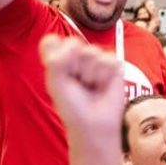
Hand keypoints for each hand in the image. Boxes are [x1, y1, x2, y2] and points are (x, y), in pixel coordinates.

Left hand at [40, 34, 124, 164]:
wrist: (94, 123)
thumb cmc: (72, 106)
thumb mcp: (55, 83)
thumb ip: (56, 60)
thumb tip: (74, 45)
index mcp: (59, 59)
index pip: (51, 41)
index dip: (54, 54)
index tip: (57, 71)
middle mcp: (76, 56)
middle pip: (73, 43)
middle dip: (74, 65)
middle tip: (76, 82)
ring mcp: (96, 59)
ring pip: (92, 51)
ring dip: (90, 72)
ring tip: (91, 85)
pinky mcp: (113, 65)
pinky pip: (109, 58)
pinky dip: (105, 74)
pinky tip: (102, 85)